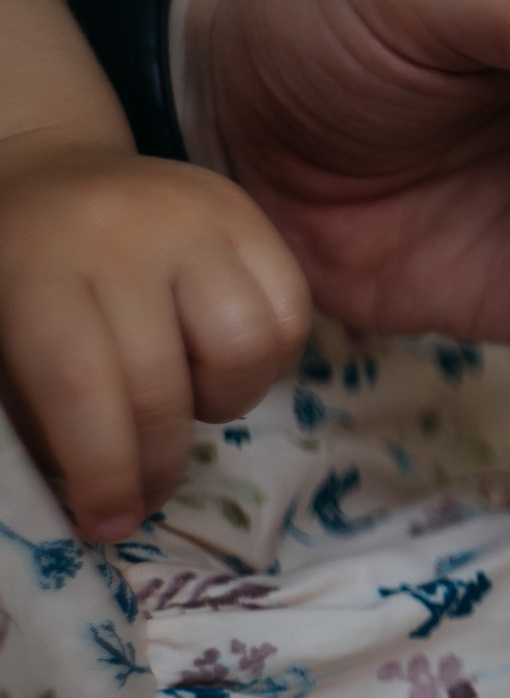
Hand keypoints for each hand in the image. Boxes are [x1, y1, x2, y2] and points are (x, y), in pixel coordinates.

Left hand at [0, 138, 309, 538]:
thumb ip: (37, 412)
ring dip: (223, 400)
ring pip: (251, 349)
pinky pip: (293, 315)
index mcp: (36, 269)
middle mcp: (125, 236)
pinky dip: (266, 361)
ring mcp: (200, 218)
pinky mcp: (252, 213)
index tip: (106, 525)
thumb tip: (100, 501)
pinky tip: (219, 358)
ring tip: (187, 395)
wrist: (51, 172)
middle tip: (144, 492)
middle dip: (158, 462)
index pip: (81, 390)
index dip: (103, 473)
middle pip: (166, 384)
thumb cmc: (12, 276)